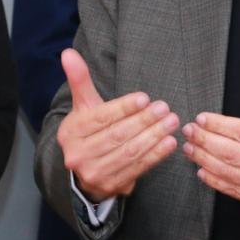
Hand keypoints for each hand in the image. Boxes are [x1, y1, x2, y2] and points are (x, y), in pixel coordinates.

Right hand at [56, 48, 178, 201]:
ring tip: (172, 122)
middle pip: (116, 135)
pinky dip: (155, 155)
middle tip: (165, 108)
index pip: (101, 118)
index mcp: (71, 132)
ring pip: (129, 152)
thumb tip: (68, 53)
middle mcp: (78, 155)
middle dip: (143, 121)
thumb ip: (79, 79)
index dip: (123, 108)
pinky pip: (137, 168)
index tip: (145, 98)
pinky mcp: (111, 186)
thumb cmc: (89, 129)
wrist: (84, 169)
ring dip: (153, 137)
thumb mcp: (83, 105)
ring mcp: (94, 173)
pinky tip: (169, 143)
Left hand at [182, 64, 239, 222]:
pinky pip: (232, 191)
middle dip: (203, 140)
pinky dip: (214, 181)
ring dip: (203, 159)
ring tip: (189, 149)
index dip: (217, 124)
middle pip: (228, 151)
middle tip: (188, 131)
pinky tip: (203, 171)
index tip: (201, 118)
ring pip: (226, 171)